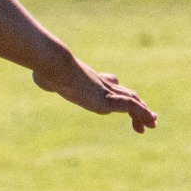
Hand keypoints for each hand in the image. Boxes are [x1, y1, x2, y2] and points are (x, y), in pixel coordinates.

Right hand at [32, 55, 157, 131]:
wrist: (55, 66)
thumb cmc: (47, 69)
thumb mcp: (47, 76)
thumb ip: (46, 78)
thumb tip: (38, 76)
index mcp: (88, 78)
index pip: (109, 82)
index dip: (117, 87)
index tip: (123, 91)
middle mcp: (100, 83)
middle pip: (124, 92)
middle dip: (135, 103)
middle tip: (147, 114)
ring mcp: (105, 91)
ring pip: (131, 100)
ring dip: (144, 112)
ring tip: (152, 124)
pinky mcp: (107, 100)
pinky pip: (131, 107)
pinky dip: (142, 114)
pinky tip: (149, 122)